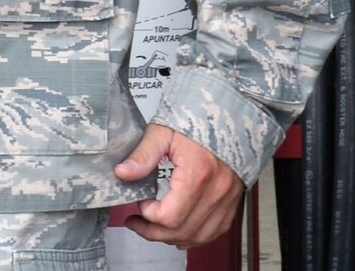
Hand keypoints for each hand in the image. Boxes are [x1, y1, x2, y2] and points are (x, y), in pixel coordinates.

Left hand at [115, 123, 243, 247]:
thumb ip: (143, 155)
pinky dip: (196, 235)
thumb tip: (123, 173)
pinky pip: (215, 231)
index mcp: (197, 176)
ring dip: (173, 237)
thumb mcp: (162, 132)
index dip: (148, 214)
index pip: (169, 216)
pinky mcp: (232, 202)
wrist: (226, 116)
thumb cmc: (195, 121)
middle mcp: (215, 193)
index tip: (139, 201)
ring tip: (153, 228)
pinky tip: (180, 230)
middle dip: (153, 232)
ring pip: (199, 236)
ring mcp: (226, 200)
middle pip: (182, 231)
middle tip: (136, 223)